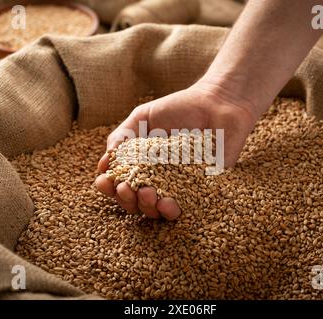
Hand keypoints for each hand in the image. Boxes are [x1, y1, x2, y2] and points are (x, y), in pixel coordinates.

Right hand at [95, 82, 257, 219]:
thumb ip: (123, 135)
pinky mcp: (200, 191)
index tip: (104, 181)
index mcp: (141, 164)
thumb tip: (105, 161)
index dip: (109, 186)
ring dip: (146, 207)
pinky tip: (167, 203)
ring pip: (156, 210)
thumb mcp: (144, 116)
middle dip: (126, 199)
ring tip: (147, 193)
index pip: (120, 182)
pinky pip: (184, 208)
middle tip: (127, 188)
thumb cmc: (180, 107)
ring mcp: (178, 187)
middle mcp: (157, 179)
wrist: (217, 104)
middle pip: (135, 201)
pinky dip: (172, 210)